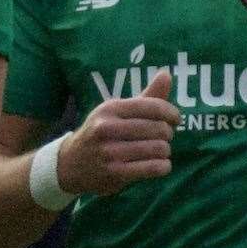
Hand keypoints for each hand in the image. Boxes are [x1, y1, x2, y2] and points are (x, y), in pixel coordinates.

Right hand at [57, 70, 179, 195]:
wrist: (71, 163)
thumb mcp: (117, 111)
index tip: (175, 119)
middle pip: (158, 128)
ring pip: (158, 149)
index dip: (171, 113)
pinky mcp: (115, 173)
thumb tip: (166, 74)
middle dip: (168, 133)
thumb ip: (146, 96)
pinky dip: (163, 167)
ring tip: (160, 151)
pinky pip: (152, 168)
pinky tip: (160, 165)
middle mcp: (107, 128)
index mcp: (110, 108)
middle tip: (164, 137)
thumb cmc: (101, 132)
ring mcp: (110, 151)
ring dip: (165, 151)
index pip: (152, 106)